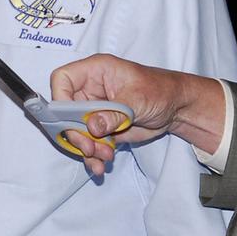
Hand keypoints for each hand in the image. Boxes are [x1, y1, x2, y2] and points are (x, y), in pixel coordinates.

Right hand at [50, 54, 223, 175]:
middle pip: (65, 111)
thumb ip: (113, 113)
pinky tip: (101, 164)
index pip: (63, 79)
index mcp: (95, 71)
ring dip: (86, 148)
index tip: (68, 120)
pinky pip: (88, 143)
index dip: (60, 98)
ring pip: (76, 131)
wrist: (176, 108)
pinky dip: (93, 156)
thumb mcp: (137, 99)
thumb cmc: (159, 90)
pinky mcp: (101, 128)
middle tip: (90, 147)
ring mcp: (94, 110)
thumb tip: (92, 126)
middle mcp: (89, 89)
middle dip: (76, 133)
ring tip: (104, 156)